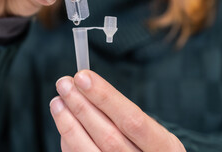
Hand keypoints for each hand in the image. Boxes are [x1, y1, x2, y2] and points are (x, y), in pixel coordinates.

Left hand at [50, 70, 185, 151]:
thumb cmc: (147, 146)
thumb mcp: (151, 130)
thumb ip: (123, 113)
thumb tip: (85, 86)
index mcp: (164, 146)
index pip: (132, 119)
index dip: (105, 97)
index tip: (82, 77)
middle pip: (108, 136)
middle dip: (82, 107)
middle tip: (64, 84)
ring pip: (90, 151)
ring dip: (69, 124)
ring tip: (57, 102)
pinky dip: (69, 141)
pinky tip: (64, 122)